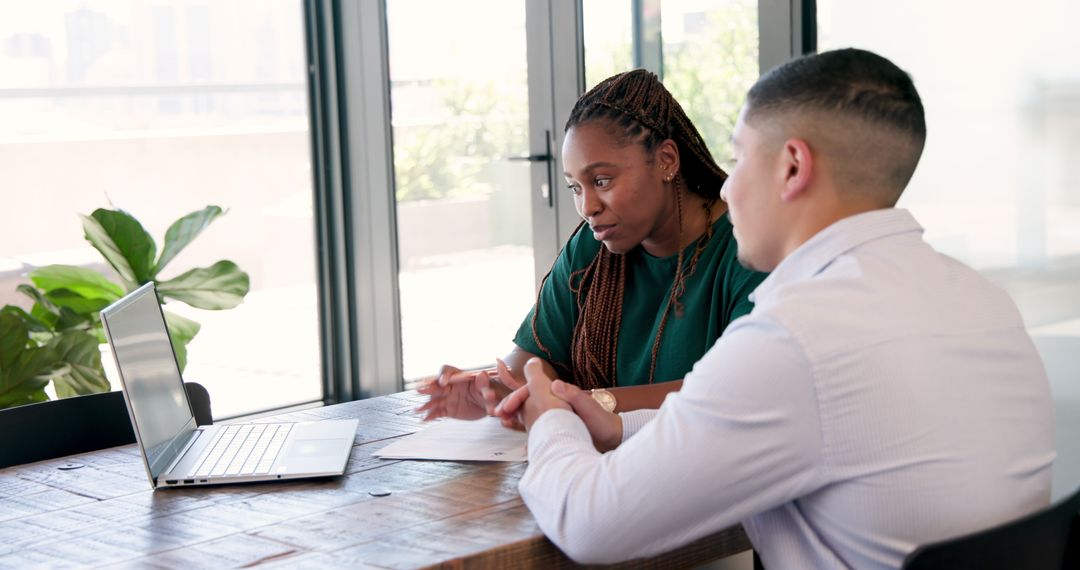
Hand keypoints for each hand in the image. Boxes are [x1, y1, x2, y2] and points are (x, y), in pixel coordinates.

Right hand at [414, 360, 522, 421]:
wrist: (495, 404)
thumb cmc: (494, 390)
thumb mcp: (493, 385)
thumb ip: (486, 382)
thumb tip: (483, 373)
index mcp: (461, 376)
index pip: (448, 371)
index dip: (444, 375)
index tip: (444, 382)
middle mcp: (451, 385)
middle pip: (436, 384)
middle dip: (428, 387)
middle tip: (420, 390)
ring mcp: (448, 397)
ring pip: (434, 399)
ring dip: (425, 404)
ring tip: (416, 410)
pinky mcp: (448, 410)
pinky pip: (437, 412)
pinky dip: (430, 416)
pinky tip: (423, 420)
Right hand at [495, 360, 621, 450]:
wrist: (610, 437)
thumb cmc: (601, 421)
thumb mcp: (588, 407)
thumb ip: (573, 395)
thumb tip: (556, 384)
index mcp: (559, 393)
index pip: (532, 390)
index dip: (518, 396)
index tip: (508, 406)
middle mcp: (554, 400)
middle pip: (526, 398)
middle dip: (510, 403)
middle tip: (497, 414)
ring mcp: (553, 413)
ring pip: (526, 410)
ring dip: (513, 414)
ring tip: (501, 421)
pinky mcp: (553, 425)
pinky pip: (532, 423)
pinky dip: (520, 424)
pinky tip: (511, 428)